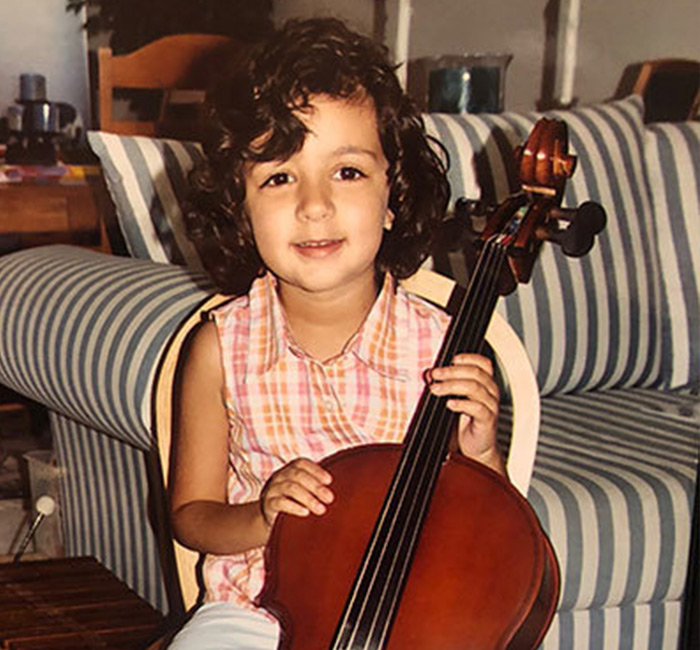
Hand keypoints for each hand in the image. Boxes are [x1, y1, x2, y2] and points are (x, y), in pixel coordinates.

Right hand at [259, 458, 333, 527]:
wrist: (272, 519)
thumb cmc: (295, 502)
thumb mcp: (304, 491)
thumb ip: (317, 486)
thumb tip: (344, 487)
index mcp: (289, 469)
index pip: (301, 463)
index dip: (316, 470)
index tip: (330, 481)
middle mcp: (279, 476)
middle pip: (297, 475)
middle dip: (315, 486)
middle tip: (329, 498)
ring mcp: (272, 489)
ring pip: (290, 487)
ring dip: (308, 498)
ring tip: (321, 509)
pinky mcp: (267, 504)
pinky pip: (280, 502)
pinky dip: (294, 507)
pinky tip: (305, 513)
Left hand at [428, 353, 502, 470]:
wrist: (474, 447)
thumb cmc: (465, 421)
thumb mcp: (455, 398)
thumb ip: (446, 384)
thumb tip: (430, 373)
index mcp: (485, 383)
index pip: (483, 363)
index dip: (468, 358)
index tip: (451, 359)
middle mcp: (490, 392)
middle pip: (476, 373)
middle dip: (452, 371)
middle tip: (435, 374)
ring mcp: (490, 405)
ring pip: (475, 387)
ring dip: (452, 385)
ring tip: (436, 389)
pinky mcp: (487, 420)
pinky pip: (477, 408)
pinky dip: (462, 404)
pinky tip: (450, 404)